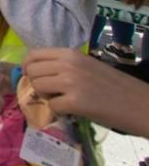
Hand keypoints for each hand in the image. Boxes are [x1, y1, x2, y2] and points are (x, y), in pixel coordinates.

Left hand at [24, 48, 148, 136]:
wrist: (139, 103)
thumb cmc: (113, 86)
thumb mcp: (86, 66)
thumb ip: (63, 66)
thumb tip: (35, 71)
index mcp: (70, 53)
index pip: (33, 55)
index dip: (28, 67)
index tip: (32, 77)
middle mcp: (68, 64)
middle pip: (32, 72)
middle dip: (36, 84)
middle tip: (51, 93)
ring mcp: (71, 82)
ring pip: (37, 87)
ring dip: (46, 97)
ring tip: (62, 100)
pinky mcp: (75, 102)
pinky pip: (52, 106)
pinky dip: (59, 111)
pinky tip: (73, 110)